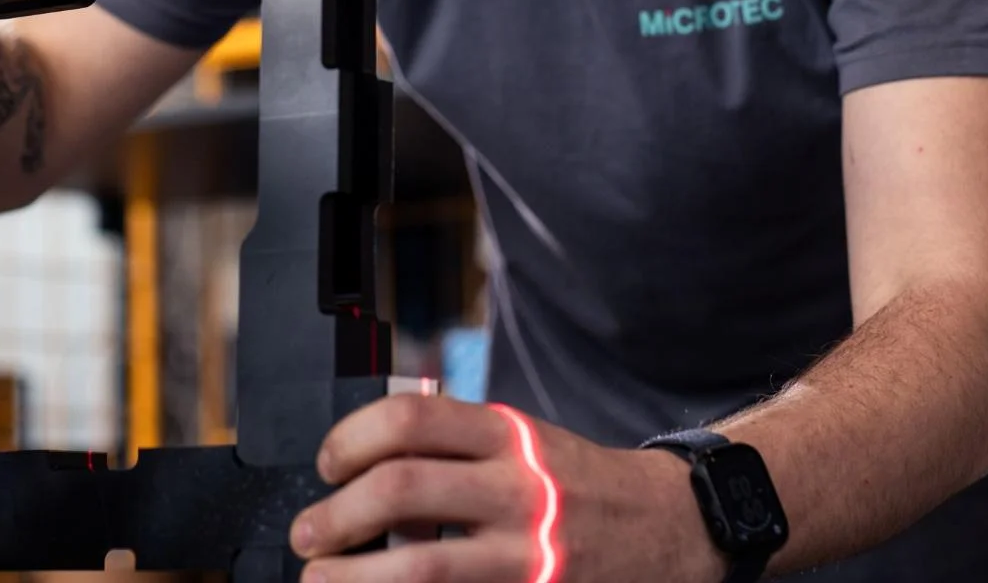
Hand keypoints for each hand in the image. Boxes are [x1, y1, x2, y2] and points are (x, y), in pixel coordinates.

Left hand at [289, 394, 722, 582]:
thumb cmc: (583, 486)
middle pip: (402, 490)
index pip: (411, 421)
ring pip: (421, 568)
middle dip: (335, 516)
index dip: (351, 440)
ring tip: (322, 580)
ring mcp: (532, 554)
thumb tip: (365, 460)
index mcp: (511, 437)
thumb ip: (459, 445)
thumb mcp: (528, 443)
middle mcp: (521, 490)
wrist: (678, 529)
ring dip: (351, 578)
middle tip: (308, 534)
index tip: (327, 465)